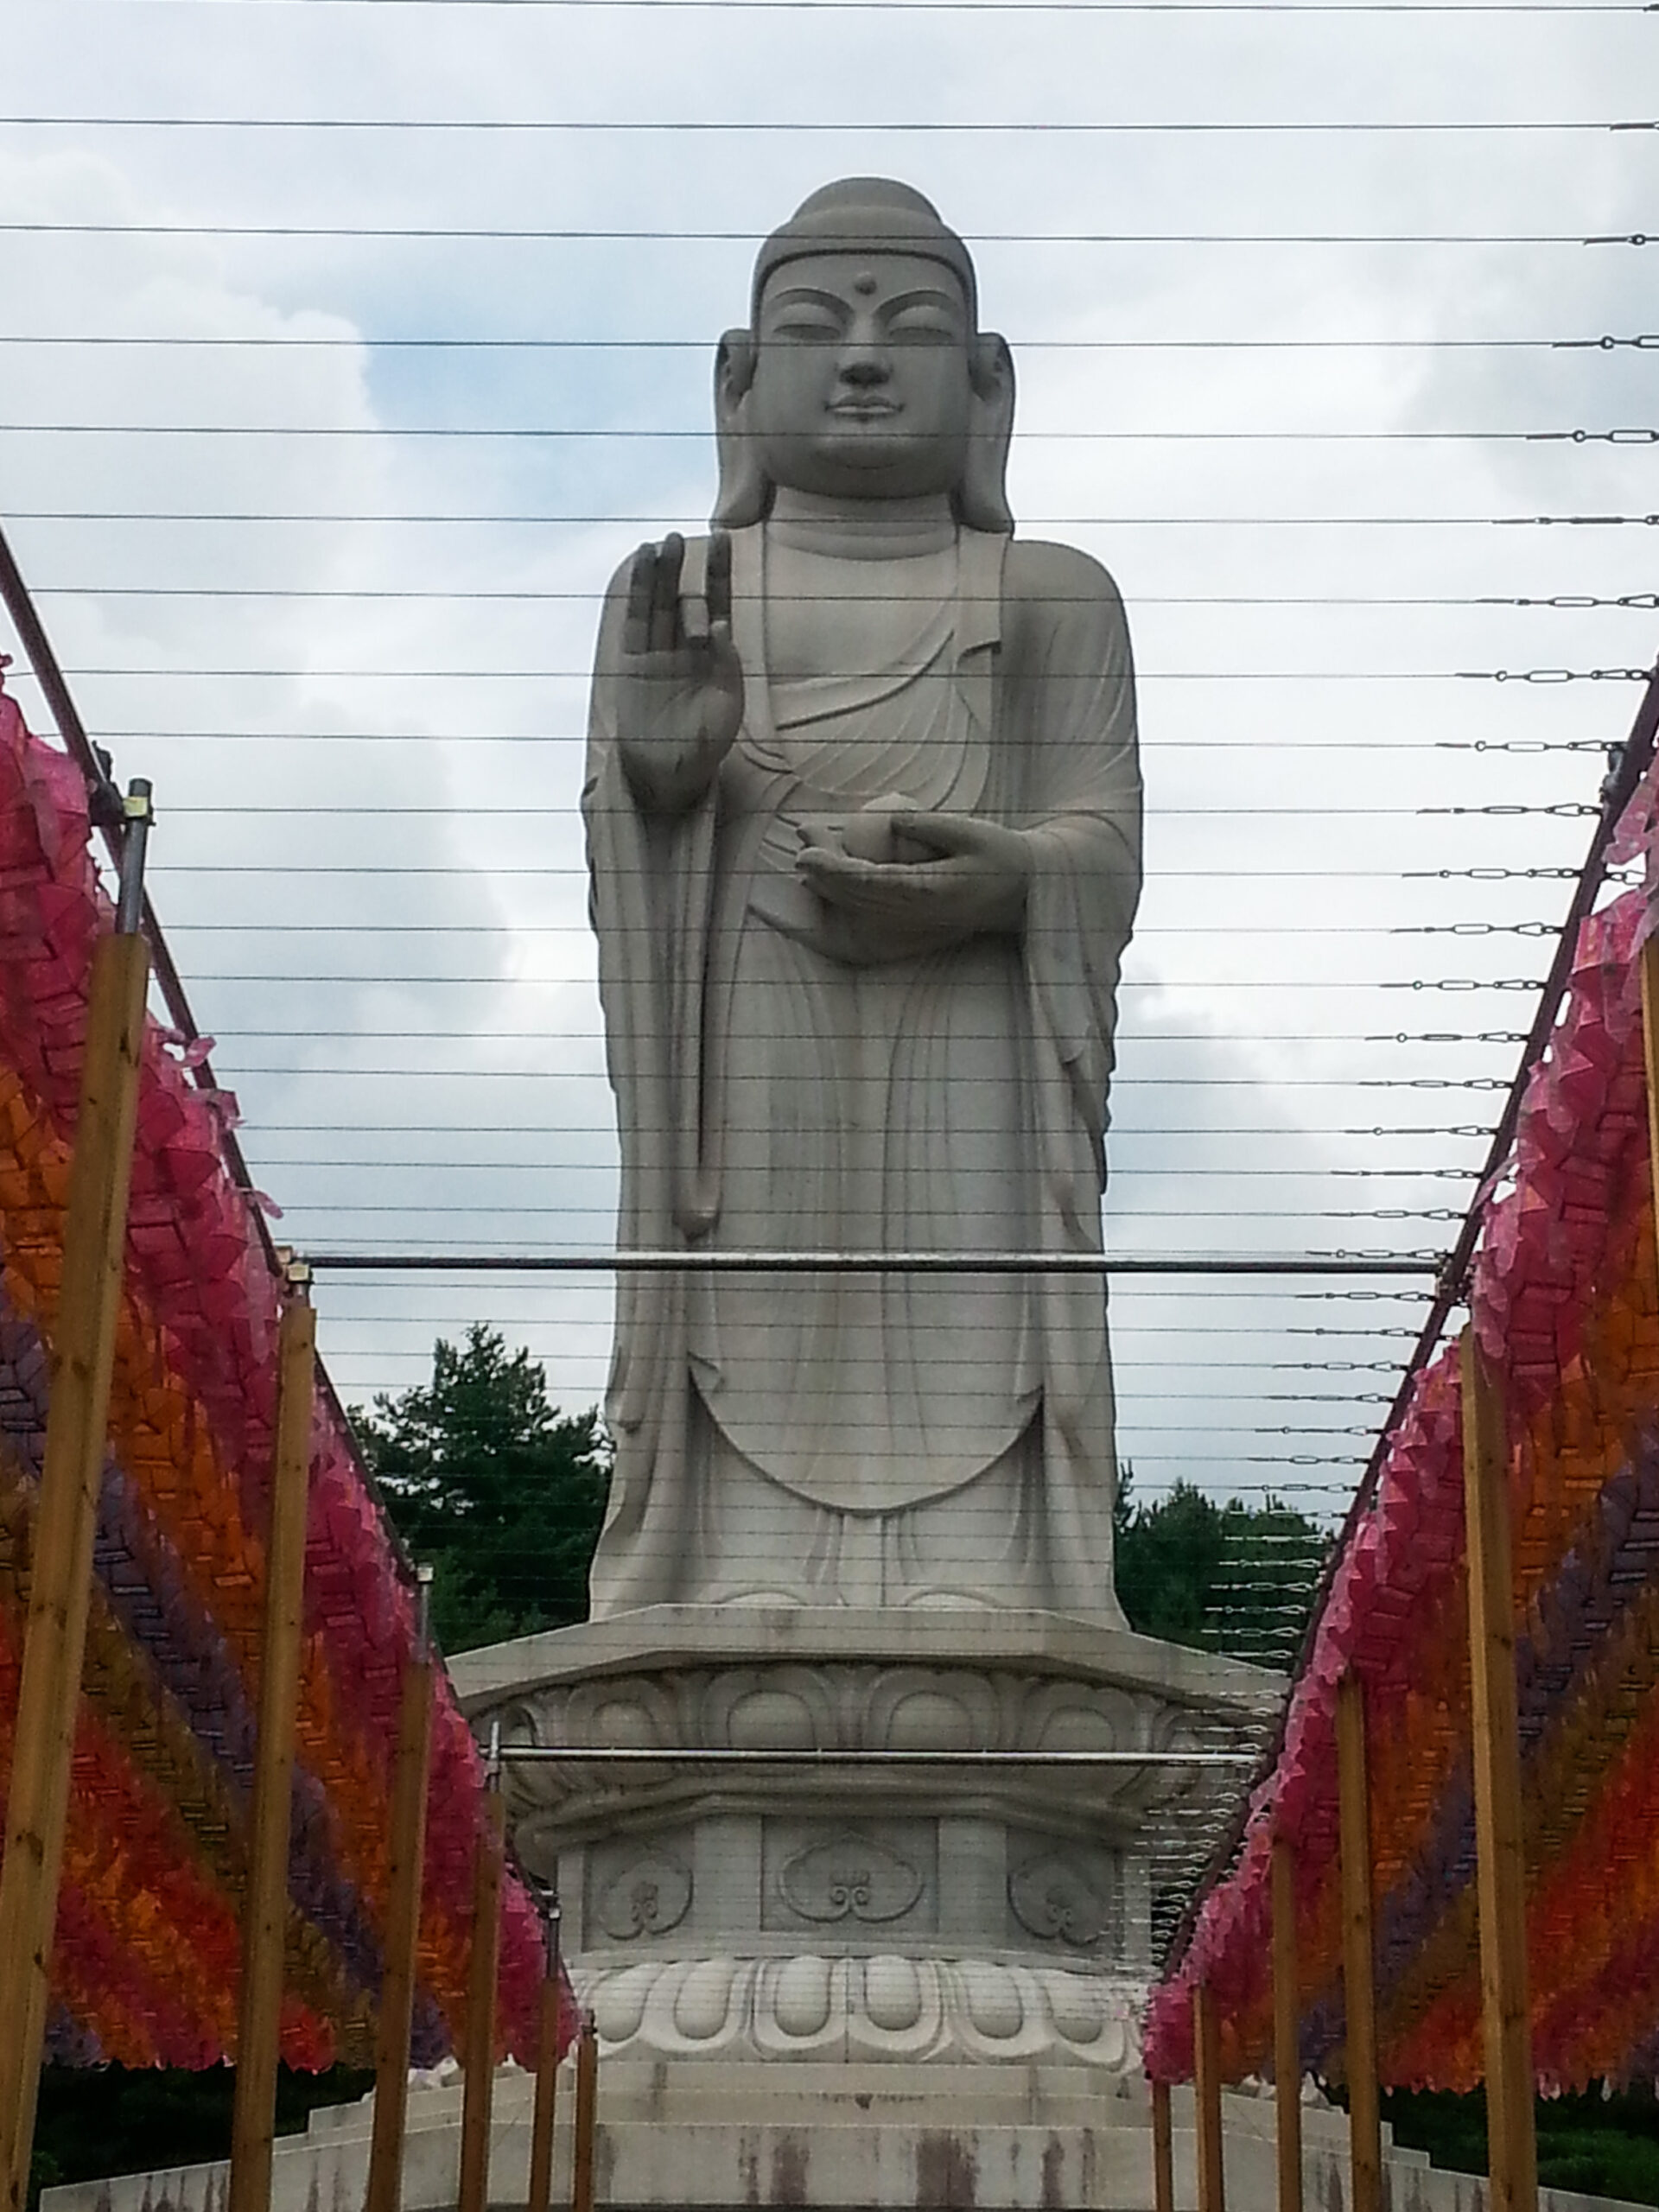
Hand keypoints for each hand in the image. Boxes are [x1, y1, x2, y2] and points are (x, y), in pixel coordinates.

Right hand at [615, 532, 744, 813]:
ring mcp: (658, 655)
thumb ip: (727, 664)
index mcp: (715, 656)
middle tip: (682, 537)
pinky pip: (634, 625)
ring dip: (659, 576)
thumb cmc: (706, 743)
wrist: (671, 774)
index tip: (723, 541)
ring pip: (658, 606)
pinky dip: (636, 599)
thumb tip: (719, 625)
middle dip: (684, 569)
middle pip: (684, 598)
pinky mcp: (632, 665)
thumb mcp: (728, 704)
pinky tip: (639, 572)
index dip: (719, 574)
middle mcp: (685, 649)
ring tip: (659, 545)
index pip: (719, 603)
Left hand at [797, 809, 1030, 962]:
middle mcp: (918, 916)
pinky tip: (825, 884)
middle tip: (800, 850)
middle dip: (824, 877)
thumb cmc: (1001, 857)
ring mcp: (915, 927)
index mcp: (932, 893)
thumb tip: (890, 817)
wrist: (1023, 894)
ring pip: (860, 911)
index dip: (834, 871)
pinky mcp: (913, 928)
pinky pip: (870, 919)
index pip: (871, 883)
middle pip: (857, 900)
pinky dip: (844, 902)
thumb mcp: (973, 832)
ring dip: (829, 889)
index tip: (808, 855)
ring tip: (806, 862)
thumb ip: (932, 825)